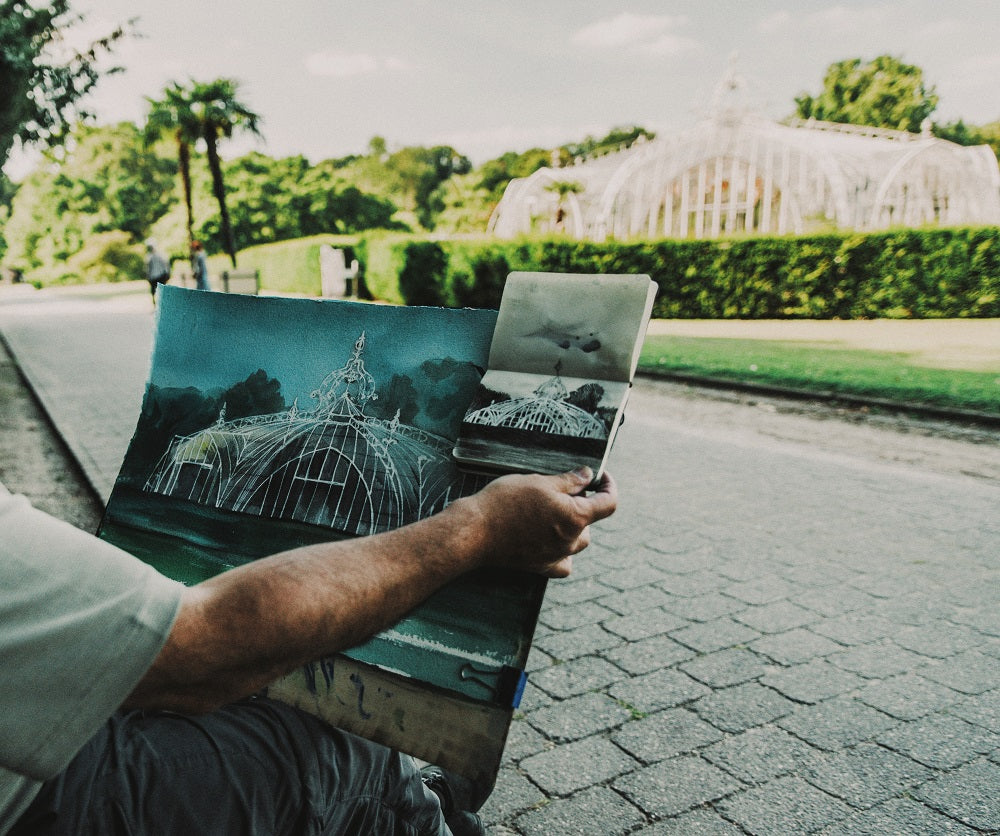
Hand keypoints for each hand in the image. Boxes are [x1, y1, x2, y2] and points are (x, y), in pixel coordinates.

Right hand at [464, 467, 617, 577]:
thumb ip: (569, 480)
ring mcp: (556, 556)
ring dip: (573, 527)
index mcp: (575, 517)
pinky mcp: (541, 567)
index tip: (601, 478)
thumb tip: (588, 476)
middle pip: (590, 522)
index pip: (608, 503)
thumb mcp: (539, 481)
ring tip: (550, 512)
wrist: (475, 532)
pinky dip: (563, 552)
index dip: (609, 486)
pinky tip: (551, 539)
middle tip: (561, 490)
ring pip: (578, 542)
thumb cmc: (505, 503)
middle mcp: (570, 541)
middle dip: (582, 504)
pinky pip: (564, 562)